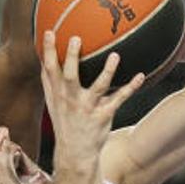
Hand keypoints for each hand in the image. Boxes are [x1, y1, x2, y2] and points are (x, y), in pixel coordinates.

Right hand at [40, 31, 143, 157]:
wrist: (74, 152)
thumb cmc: (64, 121)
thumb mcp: (52, 102)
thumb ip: (49, 80)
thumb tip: (44, 56)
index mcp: (57, 93)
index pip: (50, 69)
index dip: (49, 51)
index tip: (50, 31)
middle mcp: (71, 99)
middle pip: (70, 75)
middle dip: (72, 57)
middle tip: (76, 38)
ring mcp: (87, 107)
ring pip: (98, 87)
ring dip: (107, 71)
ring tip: (115, 55)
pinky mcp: (103, 115)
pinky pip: (119, 99)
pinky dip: (130, 87)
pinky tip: (140, 76)